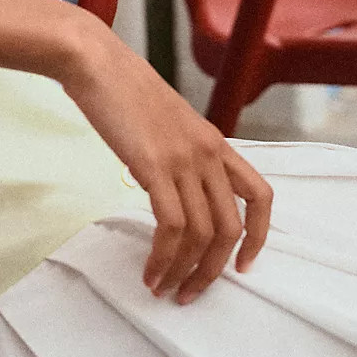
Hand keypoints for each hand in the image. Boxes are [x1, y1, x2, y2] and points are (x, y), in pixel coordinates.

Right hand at [61, 24, 272, 302]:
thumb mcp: (167, 124)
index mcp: (216, 143)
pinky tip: (149, 271)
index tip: (242, 266)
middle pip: (231, 228)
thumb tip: (170, 193)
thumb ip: (178, 156)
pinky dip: (163, 257)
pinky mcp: (155, 166)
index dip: (259, 236)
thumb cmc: (123, 91)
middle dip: (213, 270)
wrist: (97, 63)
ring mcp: (184, 159)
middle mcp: (208, 153)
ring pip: (202, 234)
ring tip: (163, 289)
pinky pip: (171, 226)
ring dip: (185, 271)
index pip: (260, 195)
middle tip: (190, 293)